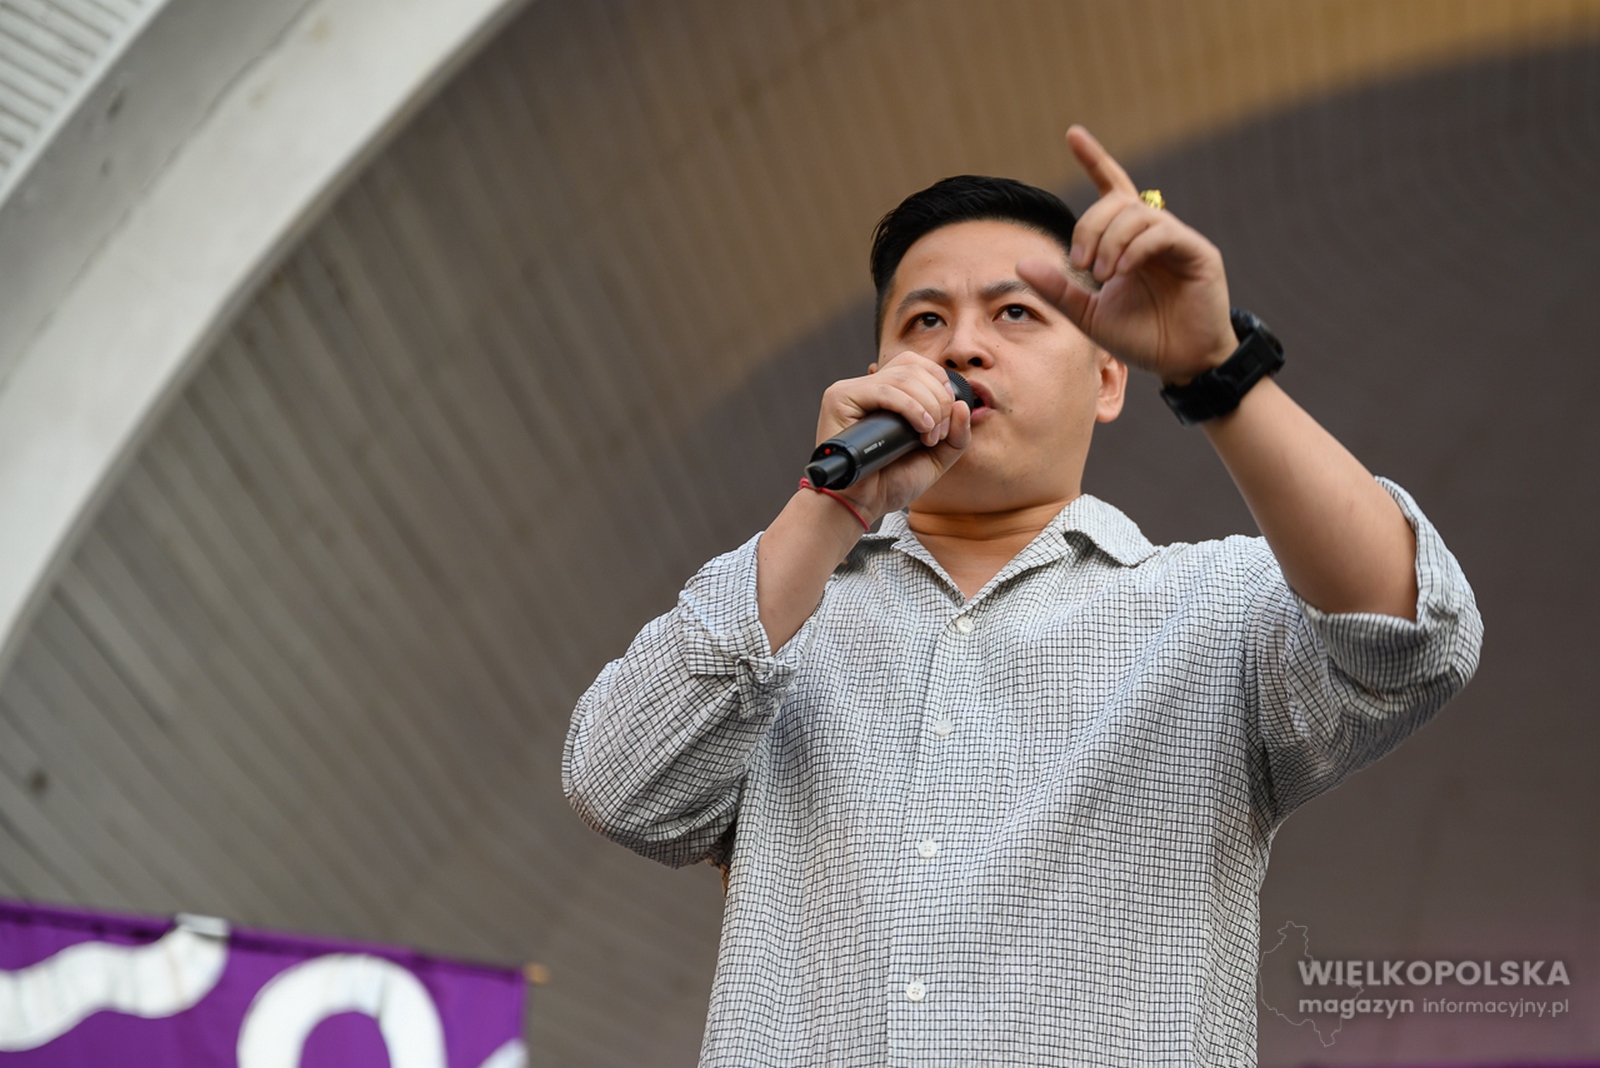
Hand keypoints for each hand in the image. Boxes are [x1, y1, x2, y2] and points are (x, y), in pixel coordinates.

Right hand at [814, 352, 970, 522]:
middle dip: (938, 399)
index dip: (940, 383)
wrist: (863, 504)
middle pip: (913, 367)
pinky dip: (910, 407)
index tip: (947, 418)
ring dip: (928, 406)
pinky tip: (921, 427)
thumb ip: (957, 434)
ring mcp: (852, 391)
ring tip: (928, 437)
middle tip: (939, 434)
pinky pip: (883, 390)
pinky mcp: (839, 398)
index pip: (917, 364)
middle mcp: (868, 387)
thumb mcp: (936, 457)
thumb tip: (961, 404)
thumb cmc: (891, 483)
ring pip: (902, 378)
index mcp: (886, 393)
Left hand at [1016, 125, 1236, 384]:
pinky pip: (1163, 232)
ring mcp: (1178, 241)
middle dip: (1089, 226)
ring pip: (1138, 214)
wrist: (1180, 364)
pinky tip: (1122, 270)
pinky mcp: (1199, 254)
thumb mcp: (1088, 315)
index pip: (1112, 189)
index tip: (1072, 133)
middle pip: (1117, 202)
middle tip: (1079, 264)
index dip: (1095, 159)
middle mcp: (1152, 234)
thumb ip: (1058, 288)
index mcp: (1128, 242)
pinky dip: (1135, 248)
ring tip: (1100, 275)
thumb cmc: (1140, 338)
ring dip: (1110, 241)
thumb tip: (1022, 261)